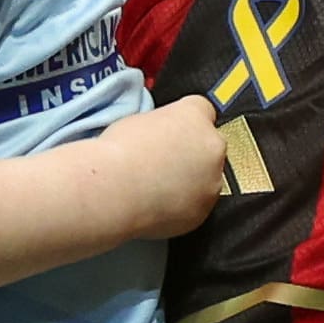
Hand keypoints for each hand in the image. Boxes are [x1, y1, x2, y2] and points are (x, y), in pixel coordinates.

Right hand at [116, 95, 233, 235]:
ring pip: (206, 179)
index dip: (185, 123)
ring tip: (156, 186)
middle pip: (209, 147)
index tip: (174, 133)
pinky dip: (183, 205)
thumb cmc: (117, 154)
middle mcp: (212, 145)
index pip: (202, 111)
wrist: (111, 190)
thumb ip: (163, 125)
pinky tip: (156, 202)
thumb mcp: (139, 120)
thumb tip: (163, 137)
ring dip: (190, 181)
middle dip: (191, 155)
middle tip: (162, 163)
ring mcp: (212, 181)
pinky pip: (197, 205)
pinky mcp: (203, 211)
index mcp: (194, 115)